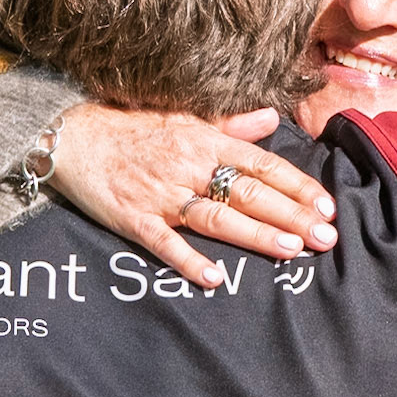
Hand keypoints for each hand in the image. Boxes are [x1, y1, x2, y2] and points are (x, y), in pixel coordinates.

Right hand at [52, 103, 337, 284]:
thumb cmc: (130, 128)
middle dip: (291, 215)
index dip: (297, 185)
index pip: (262, 164)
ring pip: (216, 217)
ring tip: (291, 250)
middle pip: (249, 193)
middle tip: (326, 237)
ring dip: (255, 234)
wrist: (68, 135)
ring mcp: (161, 194)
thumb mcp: (183, 117)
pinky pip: (164, 242)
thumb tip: (272, 120)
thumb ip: (231, 125)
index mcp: (204, 141)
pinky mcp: (132, 218)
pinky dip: (188, 260)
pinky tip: (214, 278)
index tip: (327, 205)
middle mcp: (188, 165)